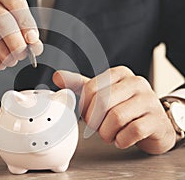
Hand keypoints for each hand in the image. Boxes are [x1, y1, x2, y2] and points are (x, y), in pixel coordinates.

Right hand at [0, 0, 42, 66]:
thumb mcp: (9, 22)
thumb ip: (24, 31)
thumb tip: (35, 45)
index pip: (15, 0)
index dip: (26, 22)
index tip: (32, 39)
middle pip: (1, 18)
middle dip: (15, 41)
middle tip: (21, 54)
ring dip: (4, 53)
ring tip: (11, 60)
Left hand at [53, 66, 176, 153]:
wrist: (154, 123)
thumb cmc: (125, 107)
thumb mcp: (103, 93)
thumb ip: (81, 85)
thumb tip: (57, 76)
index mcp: (119, 74)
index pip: (90, 88)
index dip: (84, 107)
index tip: (88, 115)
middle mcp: (135, 82)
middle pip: (102, 102)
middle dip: (94, 121)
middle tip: (98, 128)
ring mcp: (149, 100)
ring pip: (116, 117)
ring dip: (107, 133)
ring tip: (110, 134)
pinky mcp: (157, 120)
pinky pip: (132, 131)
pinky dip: (122, 140)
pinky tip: (122, 139)